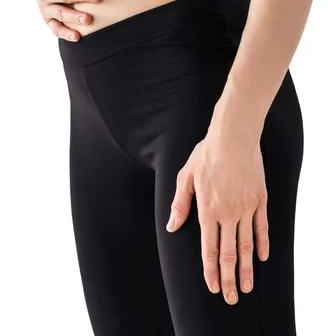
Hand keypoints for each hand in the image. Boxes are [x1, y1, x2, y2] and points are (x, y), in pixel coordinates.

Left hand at [166, 116, 268, 305]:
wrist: (233, 137)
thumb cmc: (206, 154)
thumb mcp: (186, 177)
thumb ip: (179, 204)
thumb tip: (171, 226)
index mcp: (207, 209)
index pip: (208, 248)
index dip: (210, 270)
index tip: (213, 286)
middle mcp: (227, 213)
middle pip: (228, 252)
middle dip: (229, 277)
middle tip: (231, 298)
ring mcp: (246, 207)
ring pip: (246, 244)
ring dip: (246, 267)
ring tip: (247, 286)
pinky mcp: (259, 199)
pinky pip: (262, 226)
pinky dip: (263, 243)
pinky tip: (263, 257)